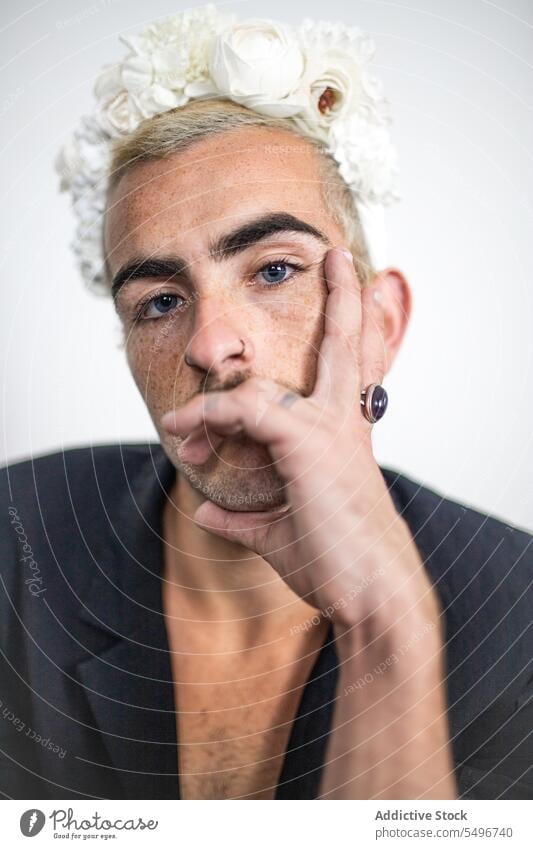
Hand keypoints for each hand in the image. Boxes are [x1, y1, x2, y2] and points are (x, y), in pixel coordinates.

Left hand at [161, 246, 435, 629]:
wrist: (370, 596)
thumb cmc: (336, 565)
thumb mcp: (279, 536)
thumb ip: (244, 518)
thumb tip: (206, 512)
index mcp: (344, 437)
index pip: (341, 377)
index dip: (318, 360)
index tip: (282, 371)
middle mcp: (342, 423)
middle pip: (346, 344)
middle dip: (345, 298)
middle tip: (338, 257)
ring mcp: (329, 429)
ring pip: (265, 384)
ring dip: (212, 407)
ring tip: (180, 429)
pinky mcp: (308, 443)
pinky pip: (246, 412)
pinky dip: (211, 419)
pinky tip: (189, 437)